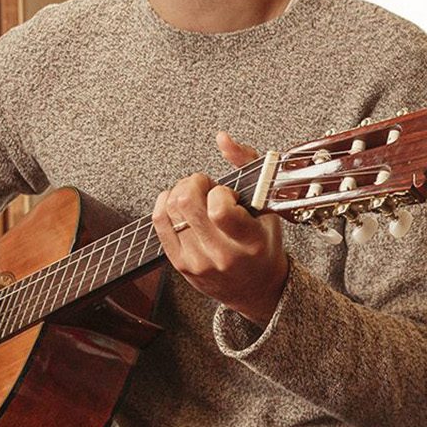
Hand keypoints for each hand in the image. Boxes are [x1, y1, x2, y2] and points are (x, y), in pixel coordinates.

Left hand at [155, 132, 288, 323]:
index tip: (227, 193)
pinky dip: (165, 202)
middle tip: (206, 186)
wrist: (255, 289)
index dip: (219, 191)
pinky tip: (178, 202)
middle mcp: (222, 255)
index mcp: (250, 242)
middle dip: (195, 182)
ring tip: (197, 197)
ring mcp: (198, 262)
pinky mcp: (180, 265)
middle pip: (186, 203)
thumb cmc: (263, 244)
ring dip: (181, 192)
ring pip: (171, 209)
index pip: (219, 209)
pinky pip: (159, 222)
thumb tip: (222, 138)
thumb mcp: (267, 206)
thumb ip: (248, 164)